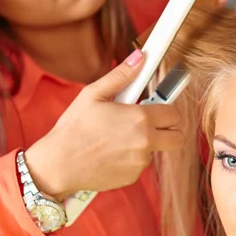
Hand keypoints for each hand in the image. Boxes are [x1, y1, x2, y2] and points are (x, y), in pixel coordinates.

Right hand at [25, 50, 182, 197]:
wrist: (58, 165)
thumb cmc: (73, 128)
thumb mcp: (93, 94)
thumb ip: (121, 76)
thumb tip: (140, 57)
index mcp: (140, 118)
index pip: (174, 113)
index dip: (165, 108)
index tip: (156, 107)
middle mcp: (145, 142)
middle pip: (177, 137)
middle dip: (168, 130)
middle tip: (148, 123)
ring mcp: (140, 162)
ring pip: (156, 150)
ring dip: (145, 143)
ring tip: (117, 137)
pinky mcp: (132, 177)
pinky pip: (140, 164)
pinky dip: (131, 158)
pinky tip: (110, 152)